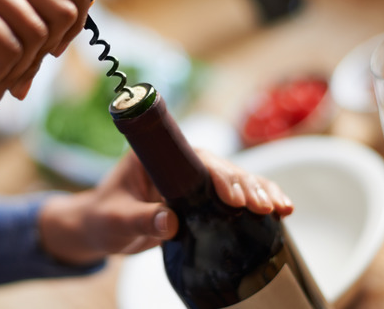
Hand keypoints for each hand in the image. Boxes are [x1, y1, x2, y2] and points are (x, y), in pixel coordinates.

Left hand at [37, 149, 292, 264]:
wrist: (101, 227)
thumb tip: (171, 223)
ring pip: (233, 179)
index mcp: (156, 156)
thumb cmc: (103, 217)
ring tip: (282, 208)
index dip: (217, 174)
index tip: (231, 196)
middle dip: (245, 186)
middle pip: (220, 167)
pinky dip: (256, 202)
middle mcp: (179, 162)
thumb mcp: (117, 219)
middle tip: (264, 207)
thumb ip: (141, 219)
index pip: (193, 158)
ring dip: (259, 192)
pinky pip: (233, 197)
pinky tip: (281, 212)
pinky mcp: (201, 198)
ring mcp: (192, 180)